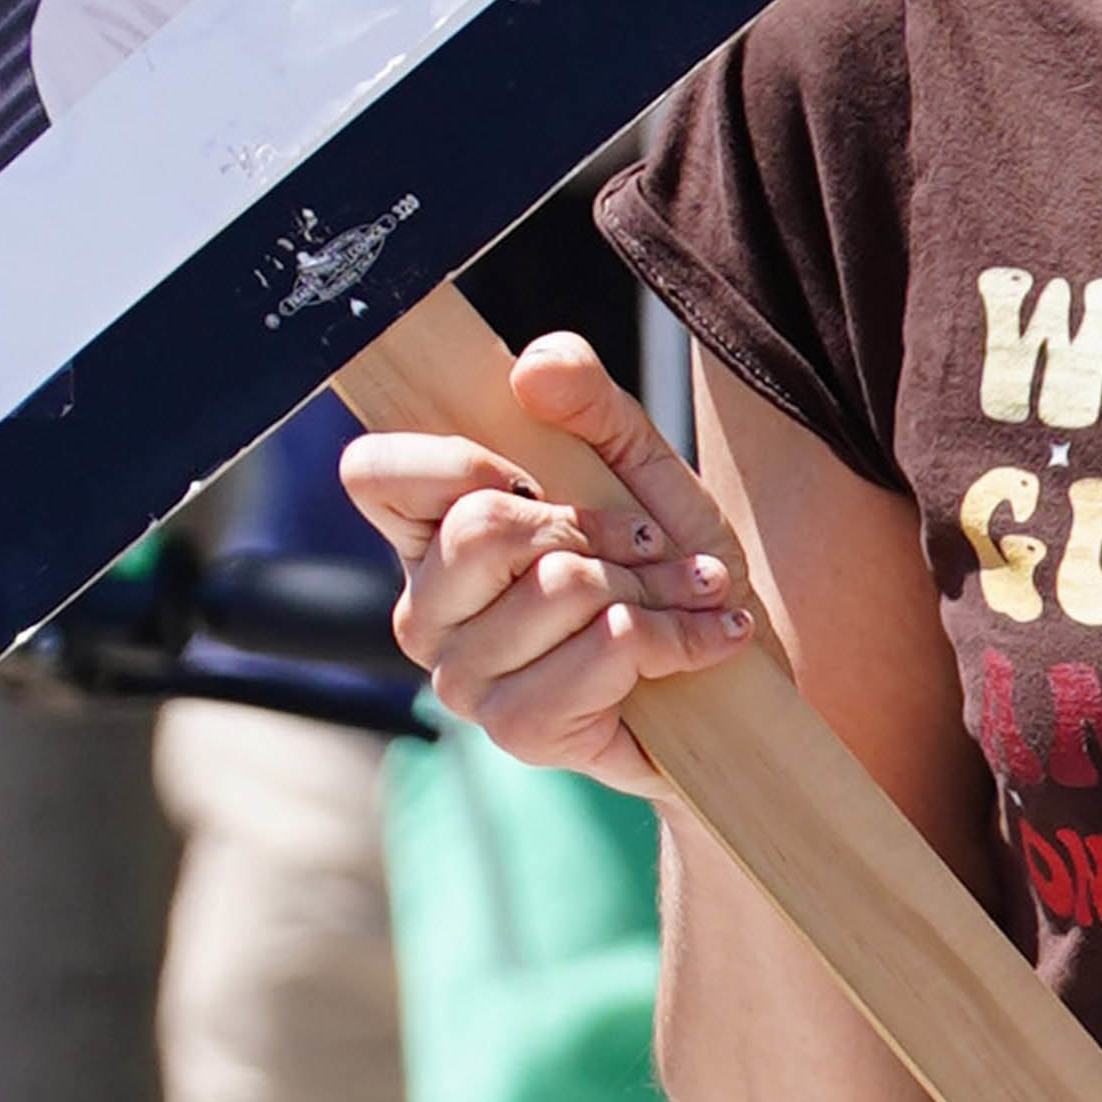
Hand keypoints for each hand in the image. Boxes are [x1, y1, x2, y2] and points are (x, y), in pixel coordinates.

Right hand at [340, 329, 755, 800]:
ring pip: (559, 587)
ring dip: (649, 583)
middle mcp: (427, 610)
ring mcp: (463, 680)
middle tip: (647, 542)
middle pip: (482, 528)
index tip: (537, 476)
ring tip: (686, 592)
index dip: (453, 460)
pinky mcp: (520, 732)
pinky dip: (673, 635)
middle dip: (591, 525)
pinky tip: (700, 640)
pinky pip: (604, 649)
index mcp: (429, 534)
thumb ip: (588, 402)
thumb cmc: (666, 563)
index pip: (372, 474)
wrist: (729, 669)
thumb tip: (531, 370)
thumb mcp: (635, 462)